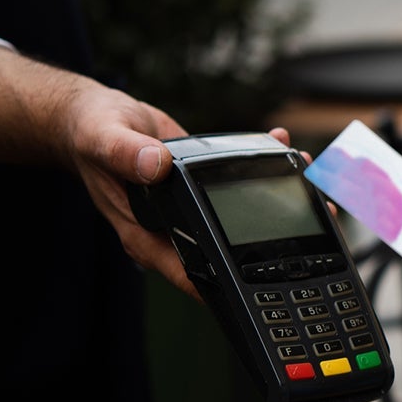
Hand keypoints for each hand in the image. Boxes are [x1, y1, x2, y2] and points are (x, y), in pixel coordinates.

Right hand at [66, 89, 295, 301]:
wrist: (95, 119)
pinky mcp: (201, 189)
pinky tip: (281, 145)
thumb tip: (155, 166)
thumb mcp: (103, 140)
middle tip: (310, 215)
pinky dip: (262, 168)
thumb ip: (125, 154)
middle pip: (226, 249)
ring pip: (239, 218)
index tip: (268, 281)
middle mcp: (172, 229)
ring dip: (276, 197)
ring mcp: (189, 212)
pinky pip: (237, 186)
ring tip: (306, 174)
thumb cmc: (90, 134)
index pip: (190, 271)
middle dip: (269, 239)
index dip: (227, 282)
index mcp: (146, 234)